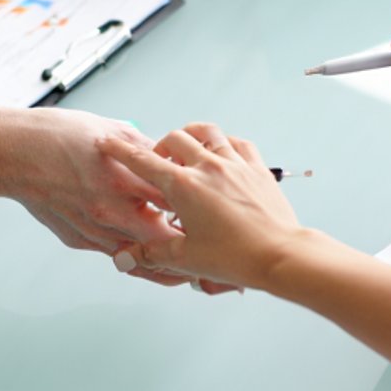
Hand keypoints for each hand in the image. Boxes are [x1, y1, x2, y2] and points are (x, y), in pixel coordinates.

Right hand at [2, 110, 191, 286]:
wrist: (14, 152)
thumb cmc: (57, 136)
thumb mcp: (112, 130)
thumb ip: (144, 150)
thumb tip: (166, 157)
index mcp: (124, 179)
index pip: (174, 201)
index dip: (198, 210)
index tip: (215, 215)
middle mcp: (111, 210)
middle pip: (163, 239)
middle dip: (188, 247)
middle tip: (209, 251)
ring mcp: (93, 229)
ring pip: (140, 259)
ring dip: (164, 264)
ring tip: (187, 267)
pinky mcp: (79, 238)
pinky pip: (115, 257)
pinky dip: (135, 261)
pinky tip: (149, 260)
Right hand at [98, 123, 306, 290]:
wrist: (280, 255)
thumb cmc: (236, 257)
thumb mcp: (186, 258)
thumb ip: (152, 253)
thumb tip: (128, 257)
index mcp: (184, 187)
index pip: (144, 161)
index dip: (122, 150)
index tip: (110, 143)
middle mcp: (208, 167)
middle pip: (175, 138)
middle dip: (160, 146)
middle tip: (158, 162)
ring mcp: (235, 164)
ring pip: (207, 131)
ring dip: (192, 135)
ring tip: (187, 148)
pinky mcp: (257, 168)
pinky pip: (238, 143)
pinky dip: (225, 142)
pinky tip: (222, 152)